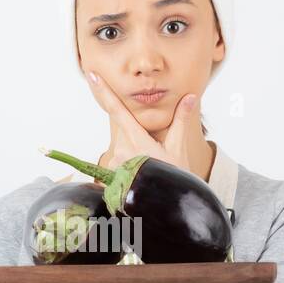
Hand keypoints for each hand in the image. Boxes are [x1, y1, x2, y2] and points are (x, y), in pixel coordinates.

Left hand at [83, 70, 204, 177]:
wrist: (169, 206)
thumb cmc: (174, 177)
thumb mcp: (178, 147)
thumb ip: (181, 120)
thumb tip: (191, 96)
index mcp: (137, 139)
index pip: (117, 110)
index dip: (104, 92)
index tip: (92, 75)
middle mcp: (121, 150)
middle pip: (123, 130)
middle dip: (136, 135)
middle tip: (153, 152)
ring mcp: (115, 165)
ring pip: (122, 147)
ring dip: (134, 153)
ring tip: (150, 168)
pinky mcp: (110, 177)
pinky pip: (117, 164)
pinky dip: (129, 166)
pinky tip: (141, 177)